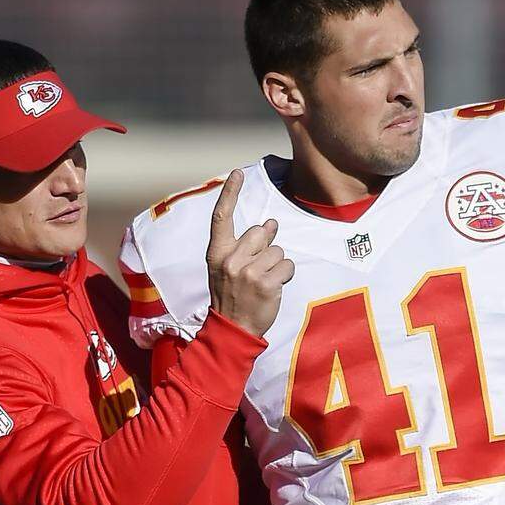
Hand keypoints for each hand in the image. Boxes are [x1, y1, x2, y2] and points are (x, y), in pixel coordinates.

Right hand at [206, 168, 294, 337]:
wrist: (232, 330)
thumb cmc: (231, 297)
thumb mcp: (228, 269)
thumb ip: (246, 246)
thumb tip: (271, 223)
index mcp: (217, 253)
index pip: (221, 217)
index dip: (229, 193)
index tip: (236, 173)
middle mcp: (231, 260)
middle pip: (260, 233)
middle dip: (265, 247)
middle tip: (257, 269)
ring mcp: (248, 272)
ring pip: (277, 250)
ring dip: (276, 265)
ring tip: (263, 282)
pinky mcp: (266, 284)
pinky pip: (287, 266)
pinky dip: (285, 275)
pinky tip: (273, 287)